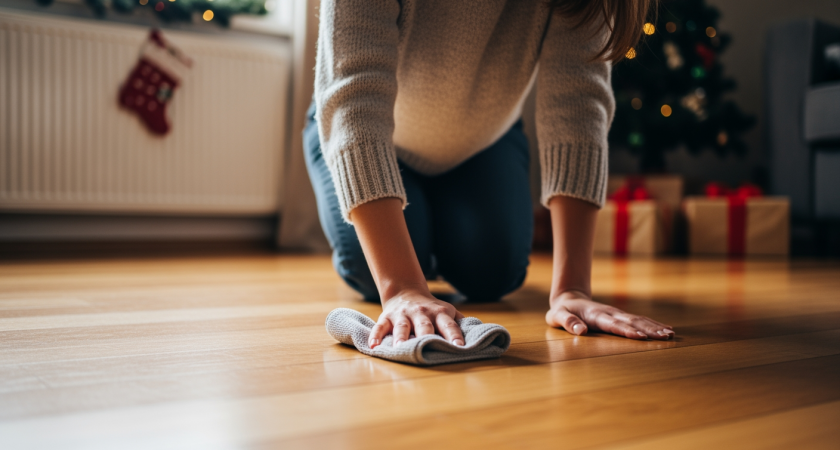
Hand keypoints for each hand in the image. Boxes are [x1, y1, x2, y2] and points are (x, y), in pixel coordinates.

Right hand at [369, 288, 465, 347]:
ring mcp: (403, 315)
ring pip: (402, 326)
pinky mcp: (387, 317)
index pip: (449, 325)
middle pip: (425, 326)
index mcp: (439, 313)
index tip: (460, 347)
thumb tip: (480, 335)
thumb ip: (460, 322)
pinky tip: (374, 346)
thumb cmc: (431, 309)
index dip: (454, 336)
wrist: (405, 291)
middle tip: (428, 347)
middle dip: (427, 336)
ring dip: (401, 337)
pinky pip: (381, 326)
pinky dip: (376, 335)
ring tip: (399, 348)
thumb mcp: (447, 311)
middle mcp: (421, 313)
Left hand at [546, 290, 674, 339]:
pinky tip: (666, 330)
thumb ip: (568, 323)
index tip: (641, 338)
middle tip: (666, 337)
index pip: (614, 325)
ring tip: (670, 335)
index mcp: (596, 316)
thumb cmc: (562, 311)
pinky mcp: (621, 316)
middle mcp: (610, 313)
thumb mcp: (557, 317)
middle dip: (649, 330)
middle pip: (632, 322)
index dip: (627, 331)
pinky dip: (653, 324)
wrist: (569, 299)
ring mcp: (617, 314)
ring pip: (639, 320)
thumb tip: (580, 331)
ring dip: (655, 327)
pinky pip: (639, 320)